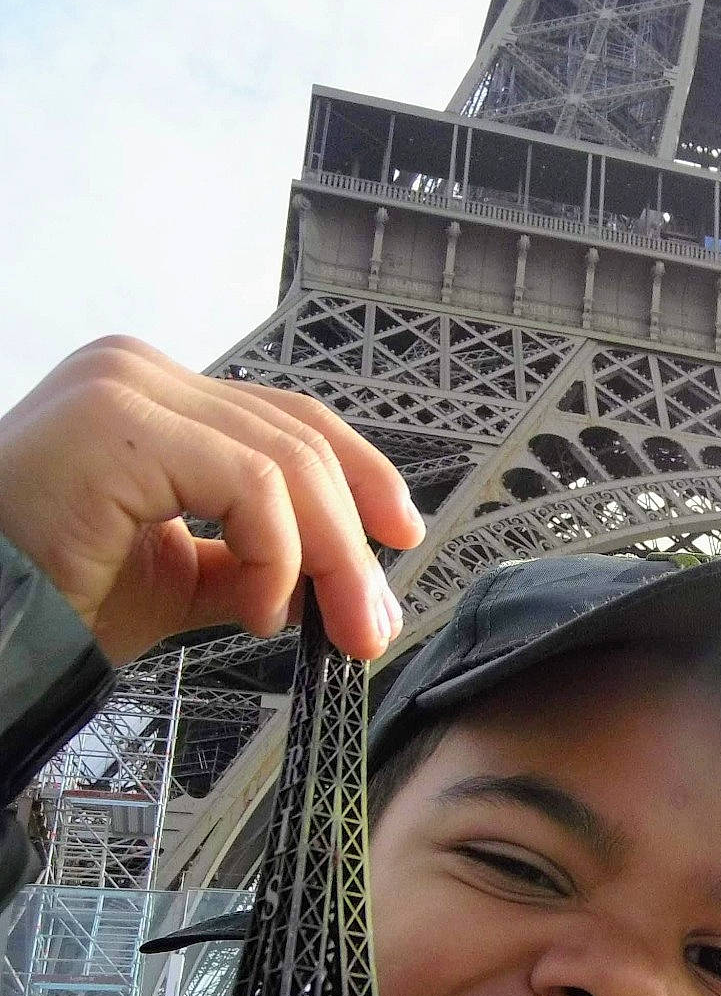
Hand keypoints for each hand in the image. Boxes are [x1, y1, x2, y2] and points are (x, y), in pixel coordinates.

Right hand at [0, 338, 422, 662]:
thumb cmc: (45, 595)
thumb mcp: (177, 576)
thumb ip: (256, 560)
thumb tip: (342, 579)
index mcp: (152, 396)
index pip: (288, 418)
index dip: (362, 477)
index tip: (399, 538)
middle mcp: (138, 372)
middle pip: (299, 437)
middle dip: (355, 538)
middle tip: (373, 619)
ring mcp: (126, 387)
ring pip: (287, 462)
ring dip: (328, 556)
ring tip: (324, 623)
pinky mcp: (120, 423)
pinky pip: (249, 485)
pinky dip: (277, 555)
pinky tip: (257, 609)